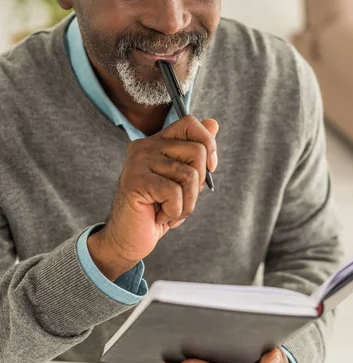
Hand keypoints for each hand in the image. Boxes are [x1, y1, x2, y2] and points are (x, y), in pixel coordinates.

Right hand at [88, 115, 218, 279]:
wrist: (128, 239)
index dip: (208, 143)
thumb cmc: (157, 209)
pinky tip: (159, 216)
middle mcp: (146, 145)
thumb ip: (196, 153)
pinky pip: (174, 193)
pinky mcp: (135, 180)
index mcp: (158, 142)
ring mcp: (138, 161)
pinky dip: (174, 212)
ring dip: (187, 204)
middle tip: (179, 200)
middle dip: (198, 185)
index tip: (209, 168)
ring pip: (189, 175)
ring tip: (169, 210)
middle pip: (198, 151)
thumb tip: (213, 122)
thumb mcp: (183, 180)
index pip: (190, 123)